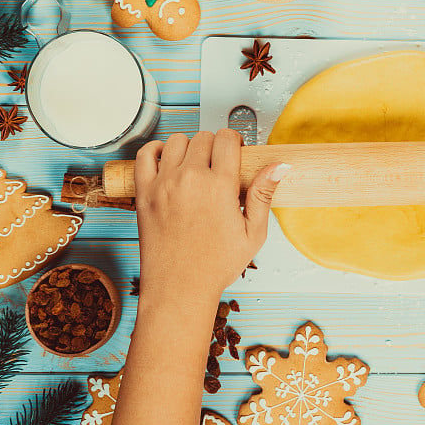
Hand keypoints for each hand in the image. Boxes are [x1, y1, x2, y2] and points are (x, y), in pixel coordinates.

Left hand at [134, 130, 288, 307]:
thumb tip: (279, 167)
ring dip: (189, 147)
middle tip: (218, 166)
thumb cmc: (216, 266)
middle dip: (215, 146)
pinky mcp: (144, 193)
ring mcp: (164, 184)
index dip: (235, 142)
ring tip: (195, 166)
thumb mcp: (253, 233)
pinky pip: (145, 155)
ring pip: (177, 141)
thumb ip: (264, 194)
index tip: (236, 153)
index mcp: (219, 186)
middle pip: (204, 137)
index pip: (227, 139)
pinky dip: (157, 151)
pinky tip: (168, 162)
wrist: (179, 287)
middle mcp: (190, 179)